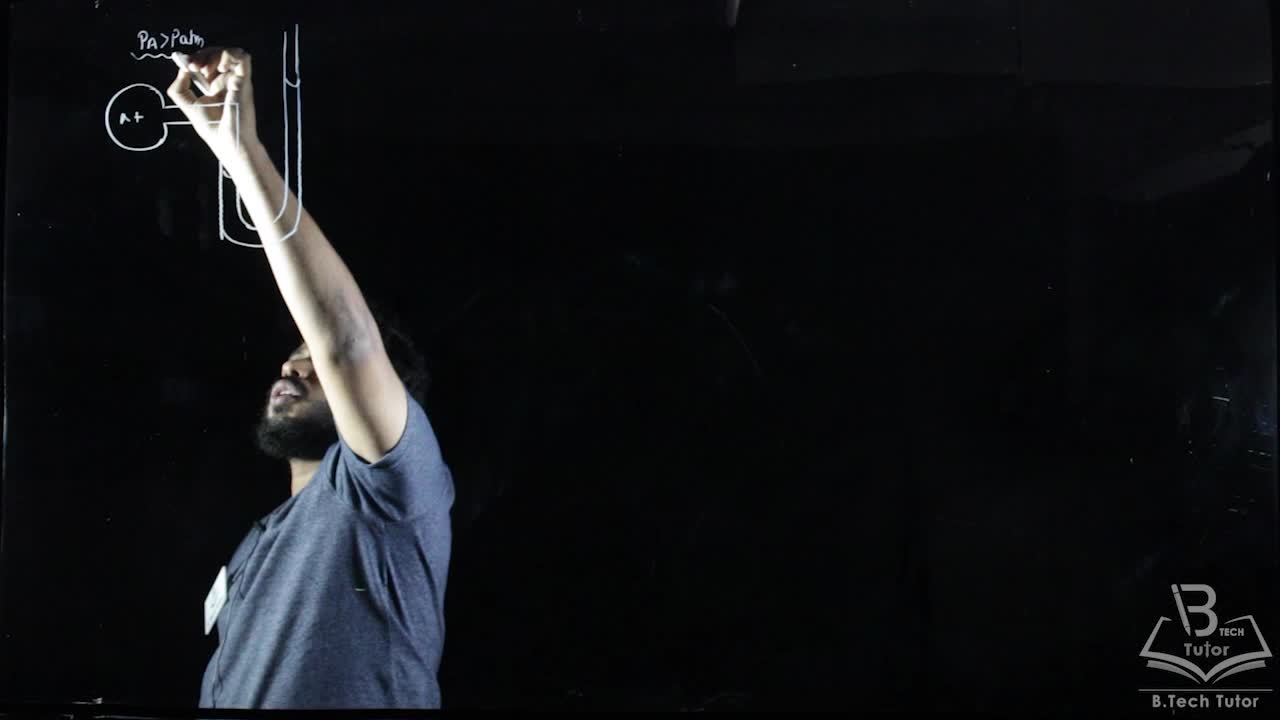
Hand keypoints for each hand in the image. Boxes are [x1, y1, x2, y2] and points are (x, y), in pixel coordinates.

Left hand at [167, 47, 258, 165]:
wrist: (227, 141)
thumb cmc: (212, 128)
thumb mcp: (187, 105)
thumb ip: (179, 87)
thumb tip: (182, 69)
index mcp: (215, 86)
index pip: (208, 62)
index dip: (197, 58)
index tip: (187, 65)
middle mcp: (227, 81)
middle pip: (217, 54)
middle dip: (203, 54)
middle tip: (193, 66)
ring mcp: (237, 80)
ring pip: (231, 52)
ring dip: (216, 54)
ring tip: (206, 69)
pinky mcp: (244, 81)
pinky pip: (243, 58)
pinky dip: (229, 56)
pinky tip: (220, 68)